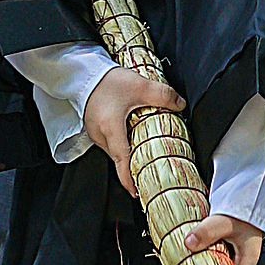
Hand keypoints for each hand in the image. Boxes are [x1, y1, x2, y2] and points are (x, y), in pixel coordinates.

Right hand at [84, 66, 183, 196]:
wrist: (84, 73)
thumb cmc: (106, 81)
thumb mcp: (139, 85)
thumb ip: (163, 95)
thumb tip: (179, 104)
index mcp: (111, 129)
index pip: (122, 161)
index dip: (129, 179)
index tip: (137, 192)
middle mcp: (100, 135)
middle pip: (119, 158)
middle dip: (133, 166)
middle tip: (149, 171)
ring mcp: (95, 132)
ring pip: (115, 150)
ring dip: (128, 153)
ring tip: (144, 152)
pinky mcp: (94, 127)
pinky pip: (110, 141)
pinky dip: (121, 143)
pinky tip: (132, 135)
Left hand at [183, 211, 264, 264]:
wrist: (246, 191)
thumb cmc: (245, 207)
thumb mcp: (224, 221)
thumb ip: (207, 232)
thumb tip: (189, 243)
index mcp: (247, 260)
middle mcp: (241, 260)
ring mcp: (233, 253)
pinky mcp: (224, 245)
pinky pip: (212, 256)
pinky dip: (202, 257)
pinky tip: (191, 256)